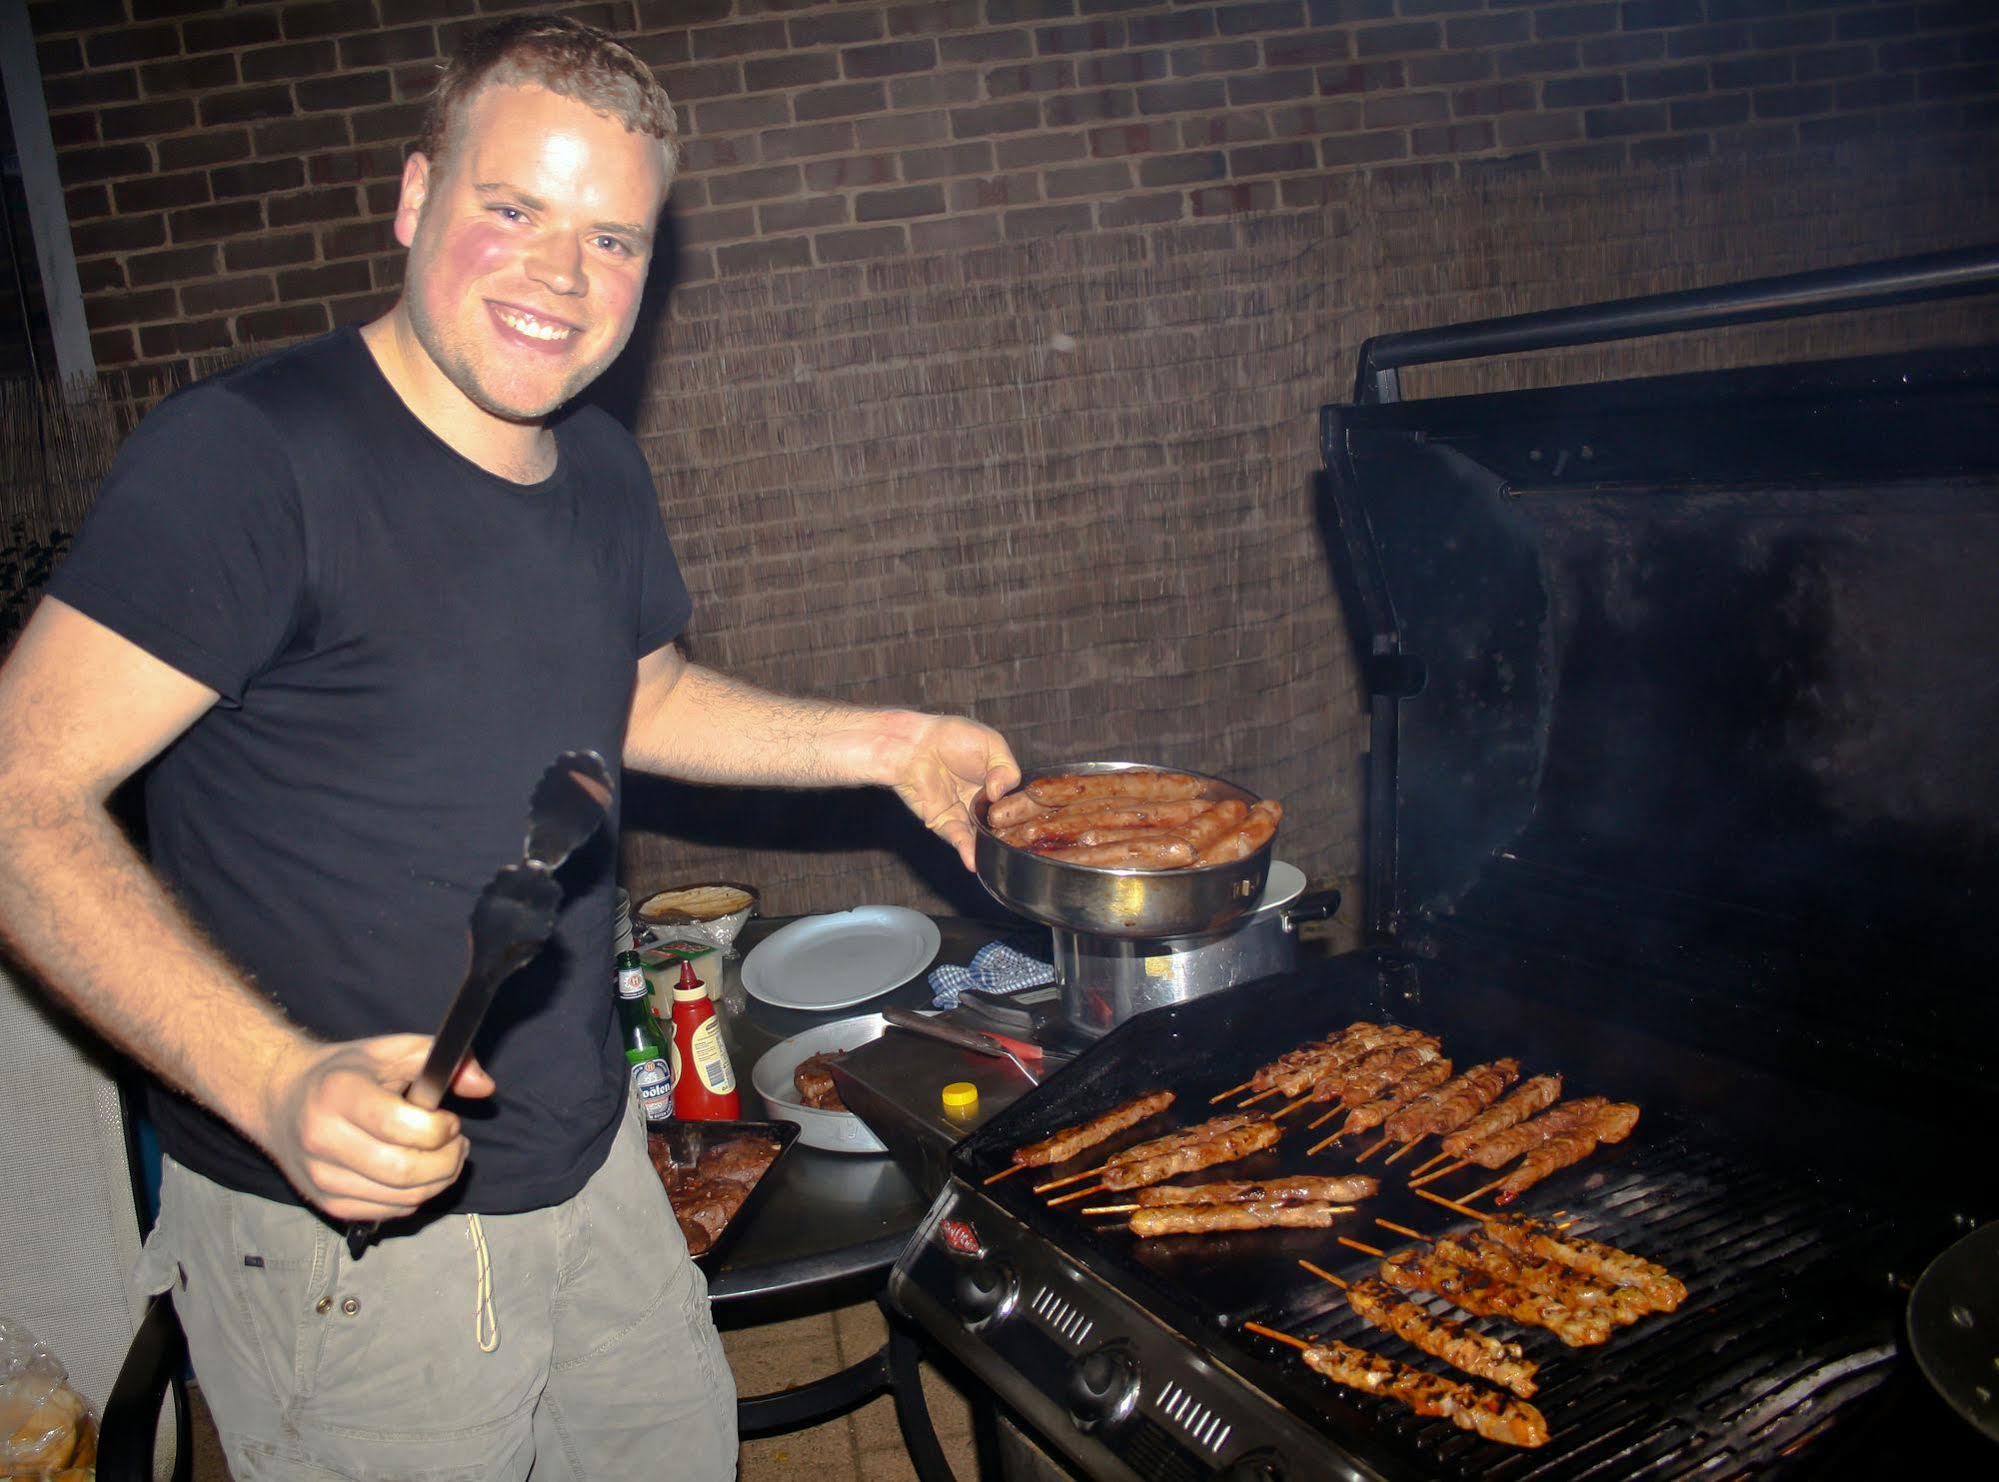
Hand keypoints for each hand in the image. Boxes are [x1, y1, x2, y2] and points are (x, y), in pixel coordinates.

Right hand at [256, 1034, 495, 1221]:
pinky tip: (416, 1174)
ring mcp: (322, 1177)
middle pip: (405, 1170)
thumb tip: (484, 1086)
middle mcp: (323, 1139)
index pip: (401, 1126)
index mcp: (339, 1094)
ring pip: (402, 1198)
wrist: (283, 1099)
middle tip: (458, 1144)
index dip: (441, 1128)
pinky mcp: (327, 1203)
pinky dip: (415, 1197)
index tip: (450, 1120)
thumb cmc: (346, 1073)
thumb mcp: (391, 1050)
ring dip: (439, 1181)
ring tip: (444, 1157)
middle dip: (449, 1160)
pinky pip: (389, 1212)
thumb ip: (441, 1059)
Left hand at [889, 713, 1019, 869]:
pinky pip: (958, 839)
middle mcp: (983, 804)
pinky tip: (974, 860)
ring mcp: (964, 815)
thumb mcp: (992, 745)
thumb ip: (1006, 769)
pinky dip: (967, 850)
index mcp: (998, 784)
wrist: (915, 743)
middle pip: (1003, 825)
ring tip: (1001, 859)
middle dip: (1011, 836)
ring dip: (990, 848)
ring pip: (982, 837)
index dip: (1025, 812)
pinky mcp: (944, 822)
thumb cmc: (952, 736)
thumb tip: (1000, 794)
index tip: (1036, 819)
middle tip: (1021, 842)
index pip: (1018, 804)